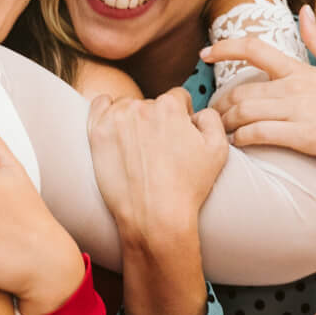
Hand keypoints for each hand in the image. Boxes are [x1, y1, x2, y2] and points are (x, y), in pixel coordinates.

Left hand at [86, 90, 227, 244]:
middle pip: (152, 103)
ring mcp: (116, 120)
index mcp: (169, 107)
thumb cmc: (187, 187)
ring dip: (134, 118)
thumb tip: (197, 112)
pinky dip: (107, 111)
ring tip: (139, 146)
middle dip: (158, 120)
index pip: (177, 98)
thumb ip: (211, 118)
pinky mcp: (97, 134)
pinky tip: (115, 126)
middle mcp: (141, 107)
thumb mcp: (218, 150)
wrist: (155, 216)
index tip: (179, 134)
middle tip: (159, 148)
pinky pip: (99, 106)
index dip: (182, 116)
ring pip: (127, 106)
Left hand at [207, 5, 315, 164]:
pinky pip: (259, 134)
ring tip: (216, 133)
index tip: (204, 54)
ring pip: (244, 112)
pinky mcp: (304, 136)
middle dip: (217, 104)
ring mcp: (299, 111)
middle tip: (207, 116)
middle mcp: (295, 86)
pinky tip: (236, 146)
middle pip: (239, 90)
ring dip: (224, 124)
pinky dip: (241, 139)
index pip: (254, 48)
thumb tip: (303, 11)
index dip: (223, 49)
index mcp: (301, 69)